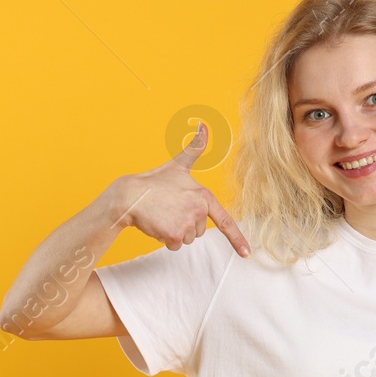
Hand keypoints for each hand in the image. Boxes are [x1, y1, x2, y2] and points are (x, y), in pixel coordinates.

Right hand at [104, 122, 250, 255]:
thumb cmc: (154, 182)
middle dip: (184, 224)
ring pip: (187, 239)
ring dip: (174, 232)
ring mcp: (187, 222)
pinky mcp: (174, 234)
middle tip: (169, 210)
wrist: (129, 195)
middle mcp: (199, 210)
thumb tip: (204, 124)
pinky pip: (174, 246)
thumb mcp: (178, 165)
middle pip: (198, 231)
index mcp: (203, 196)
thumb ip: (195, 147)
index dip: (237, 238)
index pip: (224, 220)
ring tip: (162, 215)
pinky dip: (165, 239)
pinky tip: (157, 224)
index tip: (246, 253)